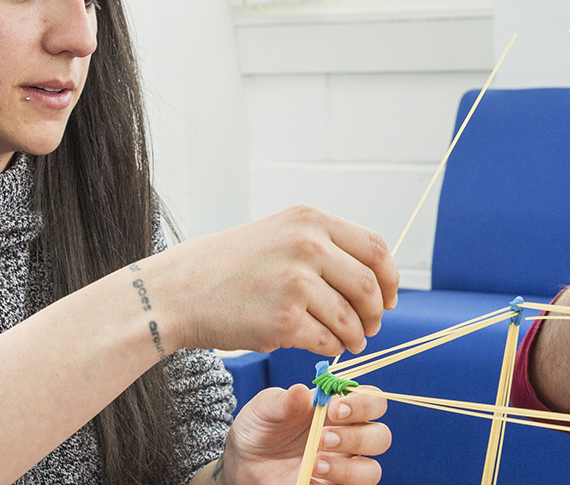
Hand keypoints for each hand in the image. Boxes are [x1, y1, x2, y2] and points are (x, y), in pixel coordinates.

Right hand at [141, 206, 399, 355]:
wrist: (179, 290)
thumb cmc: (228, 267)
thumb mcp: (278, 234)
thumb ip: (322, 247)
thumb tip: (370, 278)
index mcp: (309, 220)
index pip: (374, 248)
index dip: (389, 278)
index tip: (389, 298)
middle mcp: (307, 246)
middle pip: (368, 286)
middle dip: (376, 313)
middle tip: (371, 327)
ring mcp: (296, 283)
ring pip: (351, 318)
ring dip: (355, 336)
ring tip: (349, 342)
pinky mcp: (284, 320)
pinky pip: (327, 341)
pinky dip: (331, 348)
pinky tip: (324, 347)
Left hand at [217, 385, 390, 484]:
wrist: (242, 463)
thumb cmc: (260, 429)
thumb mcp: (262, 410)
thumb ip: (281, 401)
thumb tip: (301, 391)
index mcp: (339, 409)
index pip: (372, 401)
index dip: (363, 403)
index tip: (335, 408)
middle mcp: (348, 437)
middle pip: (380, 436)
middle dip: (357, 437)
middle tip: (324, 438)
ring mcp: (343, 467)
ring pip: (372, 470)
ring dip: (347, 468)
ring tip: (315, 464)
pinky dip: (336, 483)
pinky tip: (309, 478)